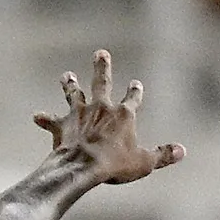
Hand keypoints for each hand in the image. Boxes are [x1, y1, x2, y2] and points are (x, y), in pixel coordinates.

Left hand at [31, 50, 186, 185]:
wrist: (84, 167)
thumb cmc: (116, 165)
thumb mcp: (144, 163)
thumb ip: (162, 155)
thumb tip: (182, 151)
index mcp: (123, 115)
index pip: (133, 98)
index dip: (135, 91)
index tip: (136, 84)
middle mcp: (101, 108)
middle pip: (102, 82)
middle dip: (102, 67)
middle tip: (100, 53)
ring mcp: (80, 114)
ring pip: (74, 94)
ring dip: (70, 84)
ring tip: (67, 75)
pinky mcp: (63, 126)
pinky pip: (52, 121)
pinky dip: (44, 119)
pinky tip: (36, 116)